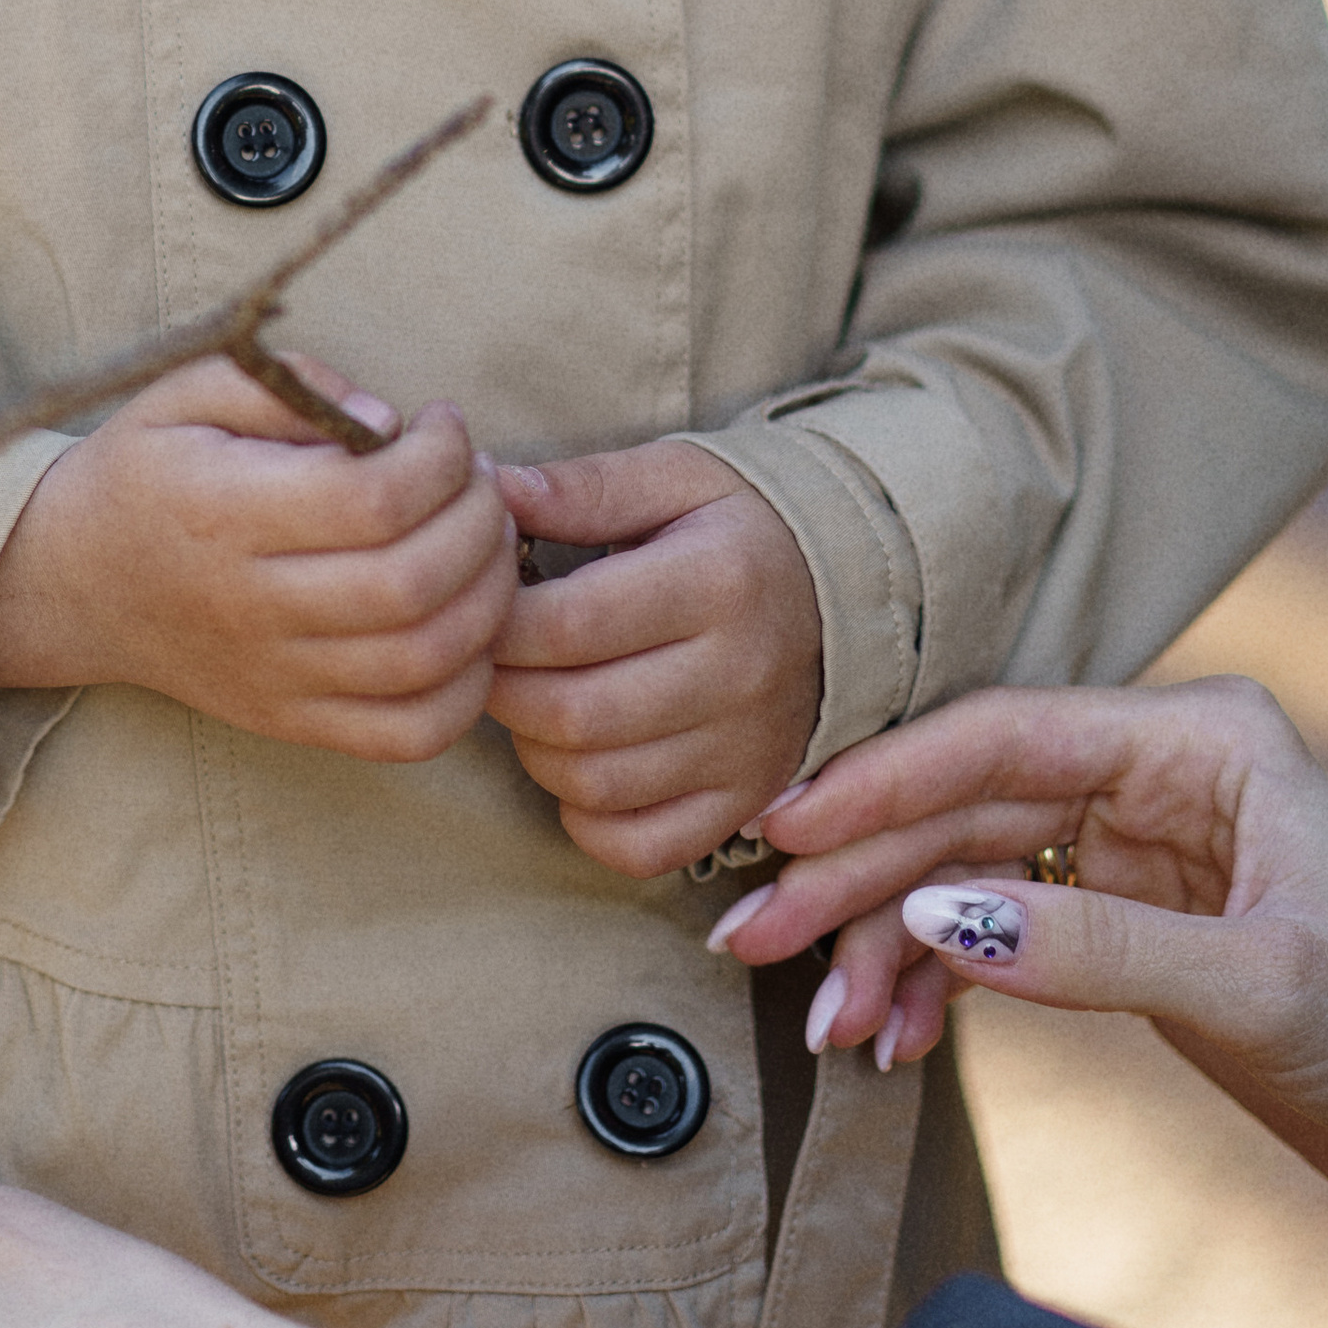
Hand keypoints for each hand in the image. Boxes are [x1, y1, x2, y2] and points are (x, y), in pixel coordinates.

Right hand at [0, 358, 518, 762]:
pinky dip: (466, 688)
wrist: (75, 582)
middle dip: (479, 519)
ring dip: (489, 596)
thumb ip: (291, 384)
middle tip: (478, 480)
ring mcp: (275, 677)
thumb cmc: (149, 470)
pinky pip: (409, 734)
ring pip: (423, 661)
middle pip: (411, 583)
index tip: (444, 424)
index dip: (441, 457)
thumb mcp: (192, 390)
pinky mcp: (293, 722)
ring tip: (484, 540)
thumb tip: (387, 421)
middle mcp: (251, 606)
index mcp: (225, 514)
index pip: (372, 499)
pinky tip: (468, 624)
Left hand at [488, 441, 820, 874]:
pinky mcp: (746, 803)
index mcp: (720, 579)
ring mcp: (747, 751)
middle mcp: (741, 674)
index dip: (496, 620)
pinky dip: (587, 817)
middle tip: (489, 656)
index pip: (571, 623)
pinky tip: (581, 761)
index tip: (479, 602)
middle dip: (502, 688)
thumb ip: (582, 487)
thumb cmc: (737, 527)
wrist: (848, 592)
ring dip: (534, 749)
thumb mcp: (673, 479)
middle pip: (572, 713)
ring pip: (594, 783)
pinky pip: (639, 848)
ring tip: (534, 700)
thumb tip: (488, 488)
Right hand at [717, 677, 1327, 1291]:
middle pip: (968, 804)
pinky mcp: (1131, 930)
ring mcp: (1138, 853)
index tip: (785, 829)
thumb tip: (938, 920)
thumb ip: (1096, 949)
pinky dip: (942, 984)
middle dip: (860, 874)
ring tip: (826, 1024)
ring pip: (970, 876)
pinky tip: (890, 1036)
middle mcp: (1158, 776)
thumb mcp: (1263, 986)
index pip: (1004, 735)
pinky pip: (1003, 937)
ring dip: (892, 944)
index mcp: (1200, 740)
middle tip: (755, 937)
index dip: (885, 779)